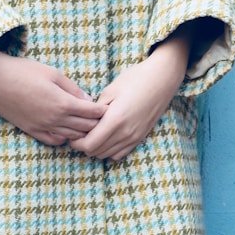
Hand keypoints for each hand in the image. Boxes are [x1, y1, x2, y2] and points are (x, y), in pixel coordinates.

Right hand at [0, 49, 105, 146]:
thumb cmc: (25, 71)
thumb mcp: (54, 73)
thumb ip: (73, 88)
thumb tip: (88, 100)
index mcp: (62, 103)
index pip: (92, 113)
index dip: (103, 111)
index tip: (109, 108)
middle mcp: (54, 119)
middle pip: (84, 128)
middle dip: (97, 123)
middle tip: (104, 118)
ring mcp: (42, 127)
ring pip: (71, 137)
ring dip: (83, 132)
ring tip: (90, 126)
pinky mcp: (31, 130)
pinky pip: (53, 141)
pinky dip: (65, 138)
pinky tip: (68, 131)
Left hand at [69, 29, 190, 161]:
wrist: (162, 79)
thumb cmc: (135, 79)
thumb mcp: (110, 91)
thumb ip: (95, 110)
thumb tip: (84, 123)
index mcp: (115, 120)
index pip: (88, 144)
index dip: (76, 142)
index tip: (73, 133)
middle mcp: (125, 133)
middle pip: (96, 152)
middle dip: (84, 145)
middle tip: (80, 132)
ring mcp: (134, 137)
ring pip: (107, 154)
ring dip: (96, 147)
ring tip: (93, 133)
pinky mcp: (140, 137)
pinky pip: (119, 154)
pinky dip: (109, 150)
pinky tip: (107, 137)